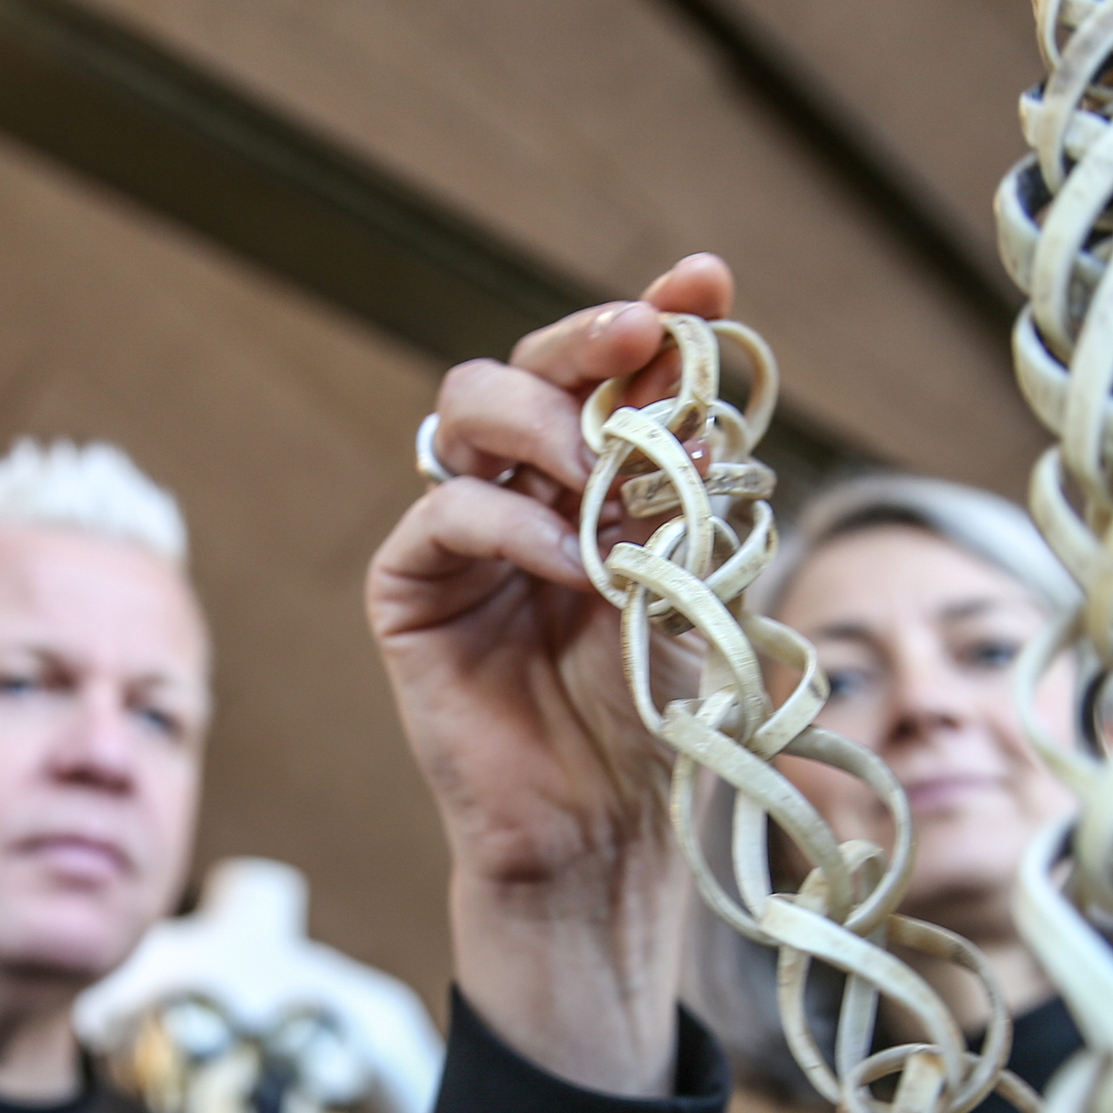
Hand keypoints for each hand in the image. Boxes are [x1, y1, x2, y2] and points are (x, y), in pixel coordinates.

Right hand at [362, 254, 735, 1093]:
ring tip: (604, 471)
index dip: (652, 319)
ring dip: (543, 420)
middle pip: (525, 365)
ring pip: (467, 411)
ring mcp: (459, 535)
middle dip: (585, 339)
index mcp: (591, 478)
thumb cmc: (655, 715)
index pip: (609, 372)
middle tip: (640, 339)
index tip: (703, 282)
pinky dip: (511, 521)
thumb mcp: (696, 583)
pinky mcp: (409, 590)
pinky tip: (573, 563)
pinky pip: (442, 513)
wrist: (605, 829)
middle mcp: (519, 490)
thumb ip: (687, 489)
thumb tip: (701, 391)